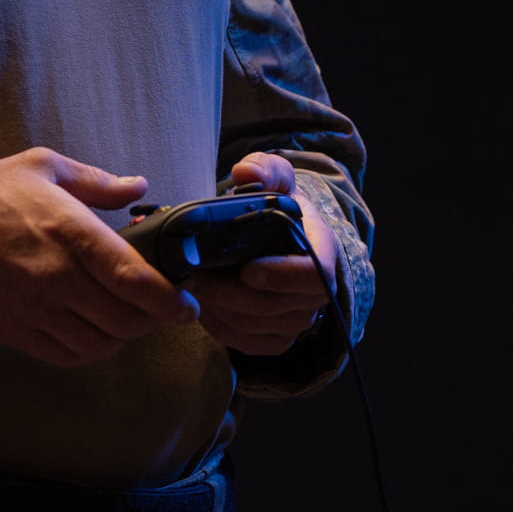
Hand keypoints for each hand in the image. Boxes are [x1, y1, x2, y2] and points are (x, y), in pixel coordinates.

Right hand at [0, 148, 200, 367]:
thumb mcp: (42, 167)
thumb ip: (97, 181)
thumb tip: (138, 185)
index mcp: (69, 231)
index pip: (134, 279)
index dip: (170, 300)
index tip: (188, 305)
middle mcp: (56, 276)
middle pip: (125, 319)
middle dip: (151, 319)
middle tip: (159, 307)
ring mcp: (35, 309)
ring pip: (101, 343)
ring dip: (123, 336)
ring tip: (126, 318)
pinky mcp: (16, 331)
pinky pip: (68, 355)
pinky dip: (92, 350)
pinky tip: (94, 331)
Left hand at [187, 153, 333, 356]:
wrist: (282, 236)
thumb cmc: (279, 205)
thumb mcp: (276, 177)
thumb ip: (264, 168)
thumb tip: (245, 172)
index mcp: (322, 249)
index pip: (315, 274)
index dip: (282, 275)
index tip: (248, 268)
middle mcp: (315, 290)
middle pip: (279, 306)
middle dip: (233, 294)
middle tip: (194, 277)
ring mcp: (298, 317)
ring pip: (259, 326)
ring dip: (222, 310)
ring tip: (190, 288)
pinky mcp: (277, 336)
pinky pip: (250, 342)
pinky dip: (222, 328)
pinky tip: (201, 307)